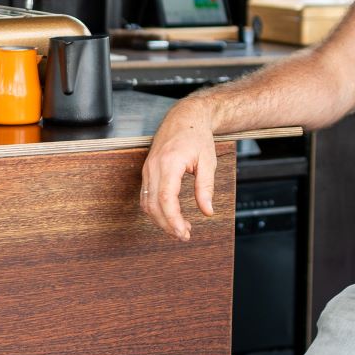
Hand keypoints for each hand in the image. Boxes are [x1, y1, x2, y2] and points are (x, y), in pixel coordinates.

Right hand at [138, 100, 217, 240]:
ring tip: (181, 229)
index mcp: (169, 163)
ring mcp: (147, 169)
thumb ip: (206, 187)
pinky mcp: (147, 172)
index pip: (165, 198)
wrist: (184, 117)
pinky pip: (146, 196)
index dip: (173, 219)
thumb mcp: (208, 161)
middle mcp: (153, 167)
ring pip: (147, 203)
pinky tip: (171, 216)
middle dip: (167, 225)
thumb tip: (208, 211)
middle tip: (185, 236)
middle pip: (153, 205)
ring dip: (161, 220)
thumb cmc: (197, 137)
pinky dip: (156, 210)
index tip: (184, 233)